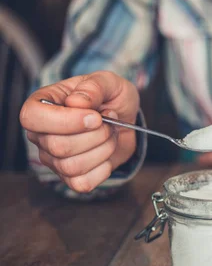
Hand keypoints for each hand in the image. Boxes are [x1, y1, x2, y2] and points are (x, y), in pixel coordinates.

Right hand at [20, 71, 139, 192]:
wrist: (125, 118)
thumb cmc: (110, 97)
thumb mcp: (108, 82)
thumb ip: (94, 86)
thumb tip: (77, 102)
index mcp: (42, 105)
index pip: (32, 117)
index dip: (66, 120)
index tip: (95, 117)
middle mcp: (41, 134)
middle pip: (58, 146)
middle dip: (96, 135)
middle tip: (110, 122)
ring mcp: (53, 158)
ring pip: (72, 166)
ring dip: (103, 149)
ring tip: (111, 134)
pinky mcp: (70, 176)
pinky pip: (82, 183)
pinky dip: (104, 168)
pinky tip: (107, 152)